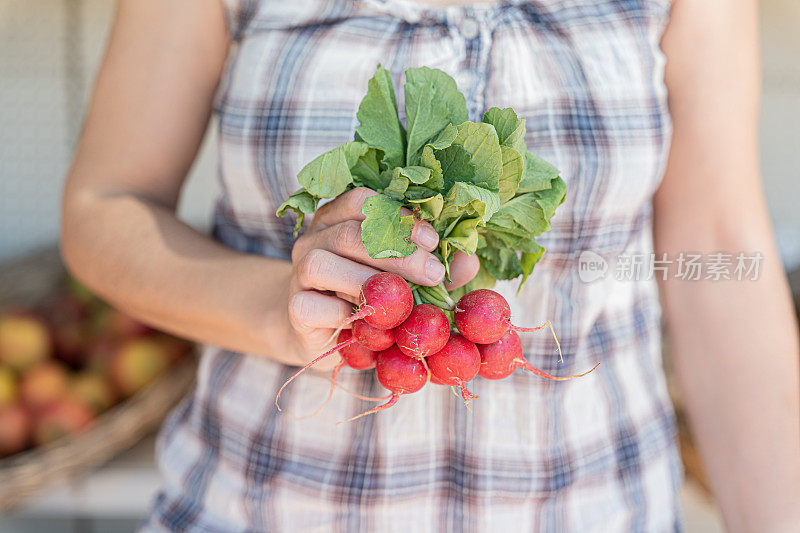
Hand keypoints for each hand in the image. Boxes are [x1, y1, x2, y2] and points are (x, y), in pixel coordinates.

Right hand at [286, 187, 478, 368]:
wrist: (324, 334)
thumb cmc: (372, 297)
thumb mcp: (407, 279)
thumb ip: (435, 267)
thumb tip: (468, 260)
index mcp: (342, 217)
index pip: (362, 200)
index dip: (398, 217)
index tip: (433, 240)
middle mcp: (315, 237)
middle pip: (350, 233)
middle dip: (397, 253)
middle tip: (433, 275)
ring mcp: (299, 271)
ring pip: (323, 263)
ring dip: (369, 282)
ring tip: (403, 301)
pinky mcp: (295, 306)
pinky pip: (312, 305)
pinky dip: (344, 313)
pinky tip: (369, 323)